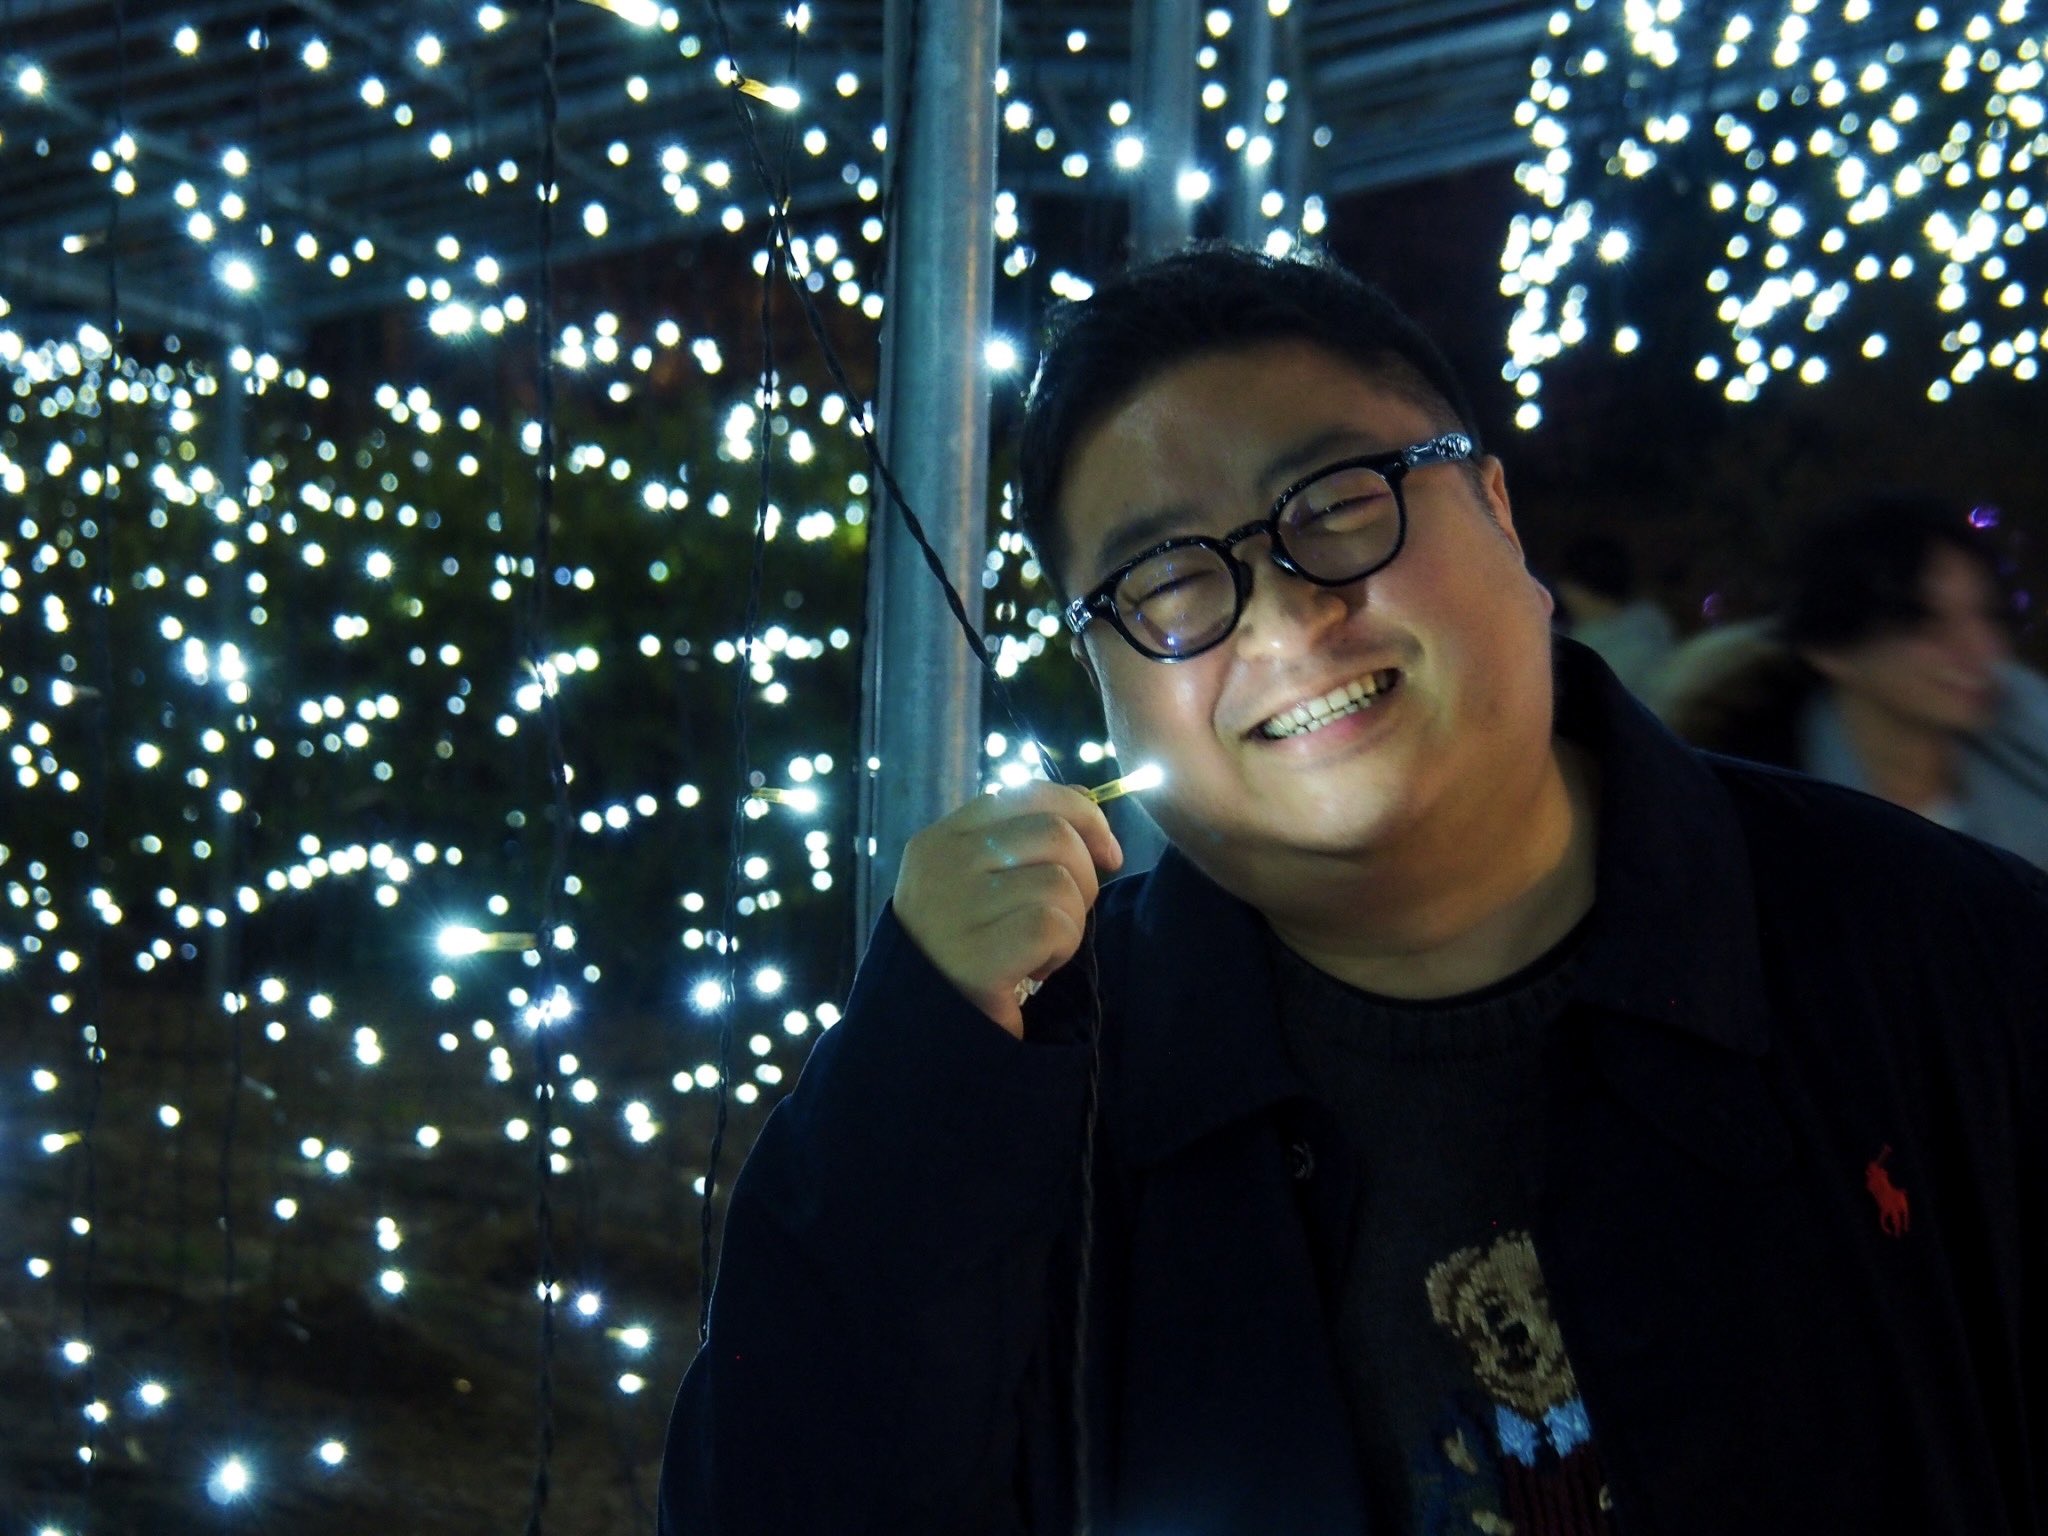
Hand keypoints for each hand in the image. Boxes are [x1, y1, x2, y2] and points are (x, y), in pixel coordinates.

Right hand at [893, 781, 1123, 1038]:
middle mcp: (942, 863)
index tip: (1107, 853)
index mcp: (942, 838)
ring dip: (1071, 923)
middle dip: (1085, 877)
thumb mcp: (980, 884)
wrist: (925, 1034)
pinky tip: (1034, 971)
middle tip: (1066, 918)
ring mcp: (954, 907)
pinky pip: (1053, 925)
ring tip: (1040, 950)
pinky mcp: (975, 956)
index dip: (1085, 817)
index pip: (1031, 794)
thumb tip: (1087, 806)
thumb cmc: (966, 953)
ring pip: (1060, 881)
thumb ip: (1019, 841)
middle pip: (1055, 833)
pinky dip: (1061, 951)